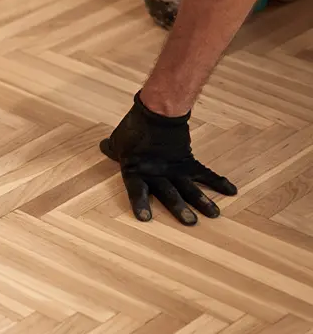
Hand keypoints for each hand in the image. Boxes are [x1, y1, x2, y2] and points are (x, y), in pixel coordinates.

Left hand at [100, 92, 237, 225]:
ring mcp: (174, 168)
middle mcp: (157, 173)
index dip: (141, 204)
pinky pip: (206, 173)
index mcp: (136, 170)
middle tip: (190, 223)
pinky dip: (219, 182)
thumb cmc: (133, 127)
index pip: (137, 190)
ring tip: (214, 215)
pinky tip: (232, 191)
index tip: (146, 219)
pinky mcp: (188, 160)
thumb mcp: (117, 140)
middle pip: (169, 193)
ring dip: (203, 201)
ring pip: (190, 187)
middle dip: (179, 208)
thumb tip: (103, 147)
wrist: (156, 110)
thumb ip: (111, 149)